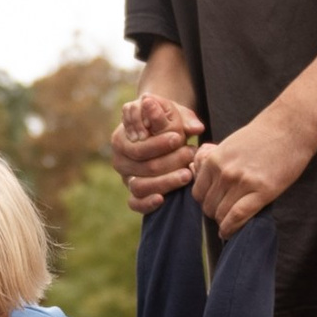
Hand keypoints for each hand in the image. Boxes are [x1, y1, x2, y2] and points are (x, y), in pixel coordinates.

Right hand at [109, 93, 205, 214]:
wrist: (163, 133)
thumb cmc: (167, 120)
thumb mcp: (174, 113)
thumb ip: (184, 119)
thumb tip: (196, 129)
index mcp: (122, 136)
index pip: (138, 145)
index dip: (158, 143)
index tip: (178, 137)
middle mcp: (120, 158)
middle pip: (142, 166)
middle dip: (169, 161)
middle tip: (189, 154)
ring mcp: (126, 177)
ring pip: (140, 185)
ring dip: (165, 181)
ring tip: (186, 174)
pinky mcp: (133, 192)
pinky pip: (135, 203)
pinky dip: (146, 203)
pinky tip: (162, 199)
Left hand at [190, 103, 316, 236]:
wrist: (291, 126)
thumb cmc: (262, 135)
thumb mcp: (230, 144)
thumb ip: (212, 161)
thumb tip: (194, 171)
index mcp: (214, 160)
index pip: (197, 193)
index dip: (205, 202)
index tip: (215, 205)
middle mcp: (224, 172)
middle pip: (208, 206)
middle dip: (215, 213)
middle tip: (226, 214)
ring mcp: (242, 182)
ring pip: (221, 214)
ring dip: (224, 222)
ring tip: (232, 221)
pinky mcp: (261, 191)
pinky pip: (237, 217)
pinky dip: (231, 229)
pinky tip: (230, 232)